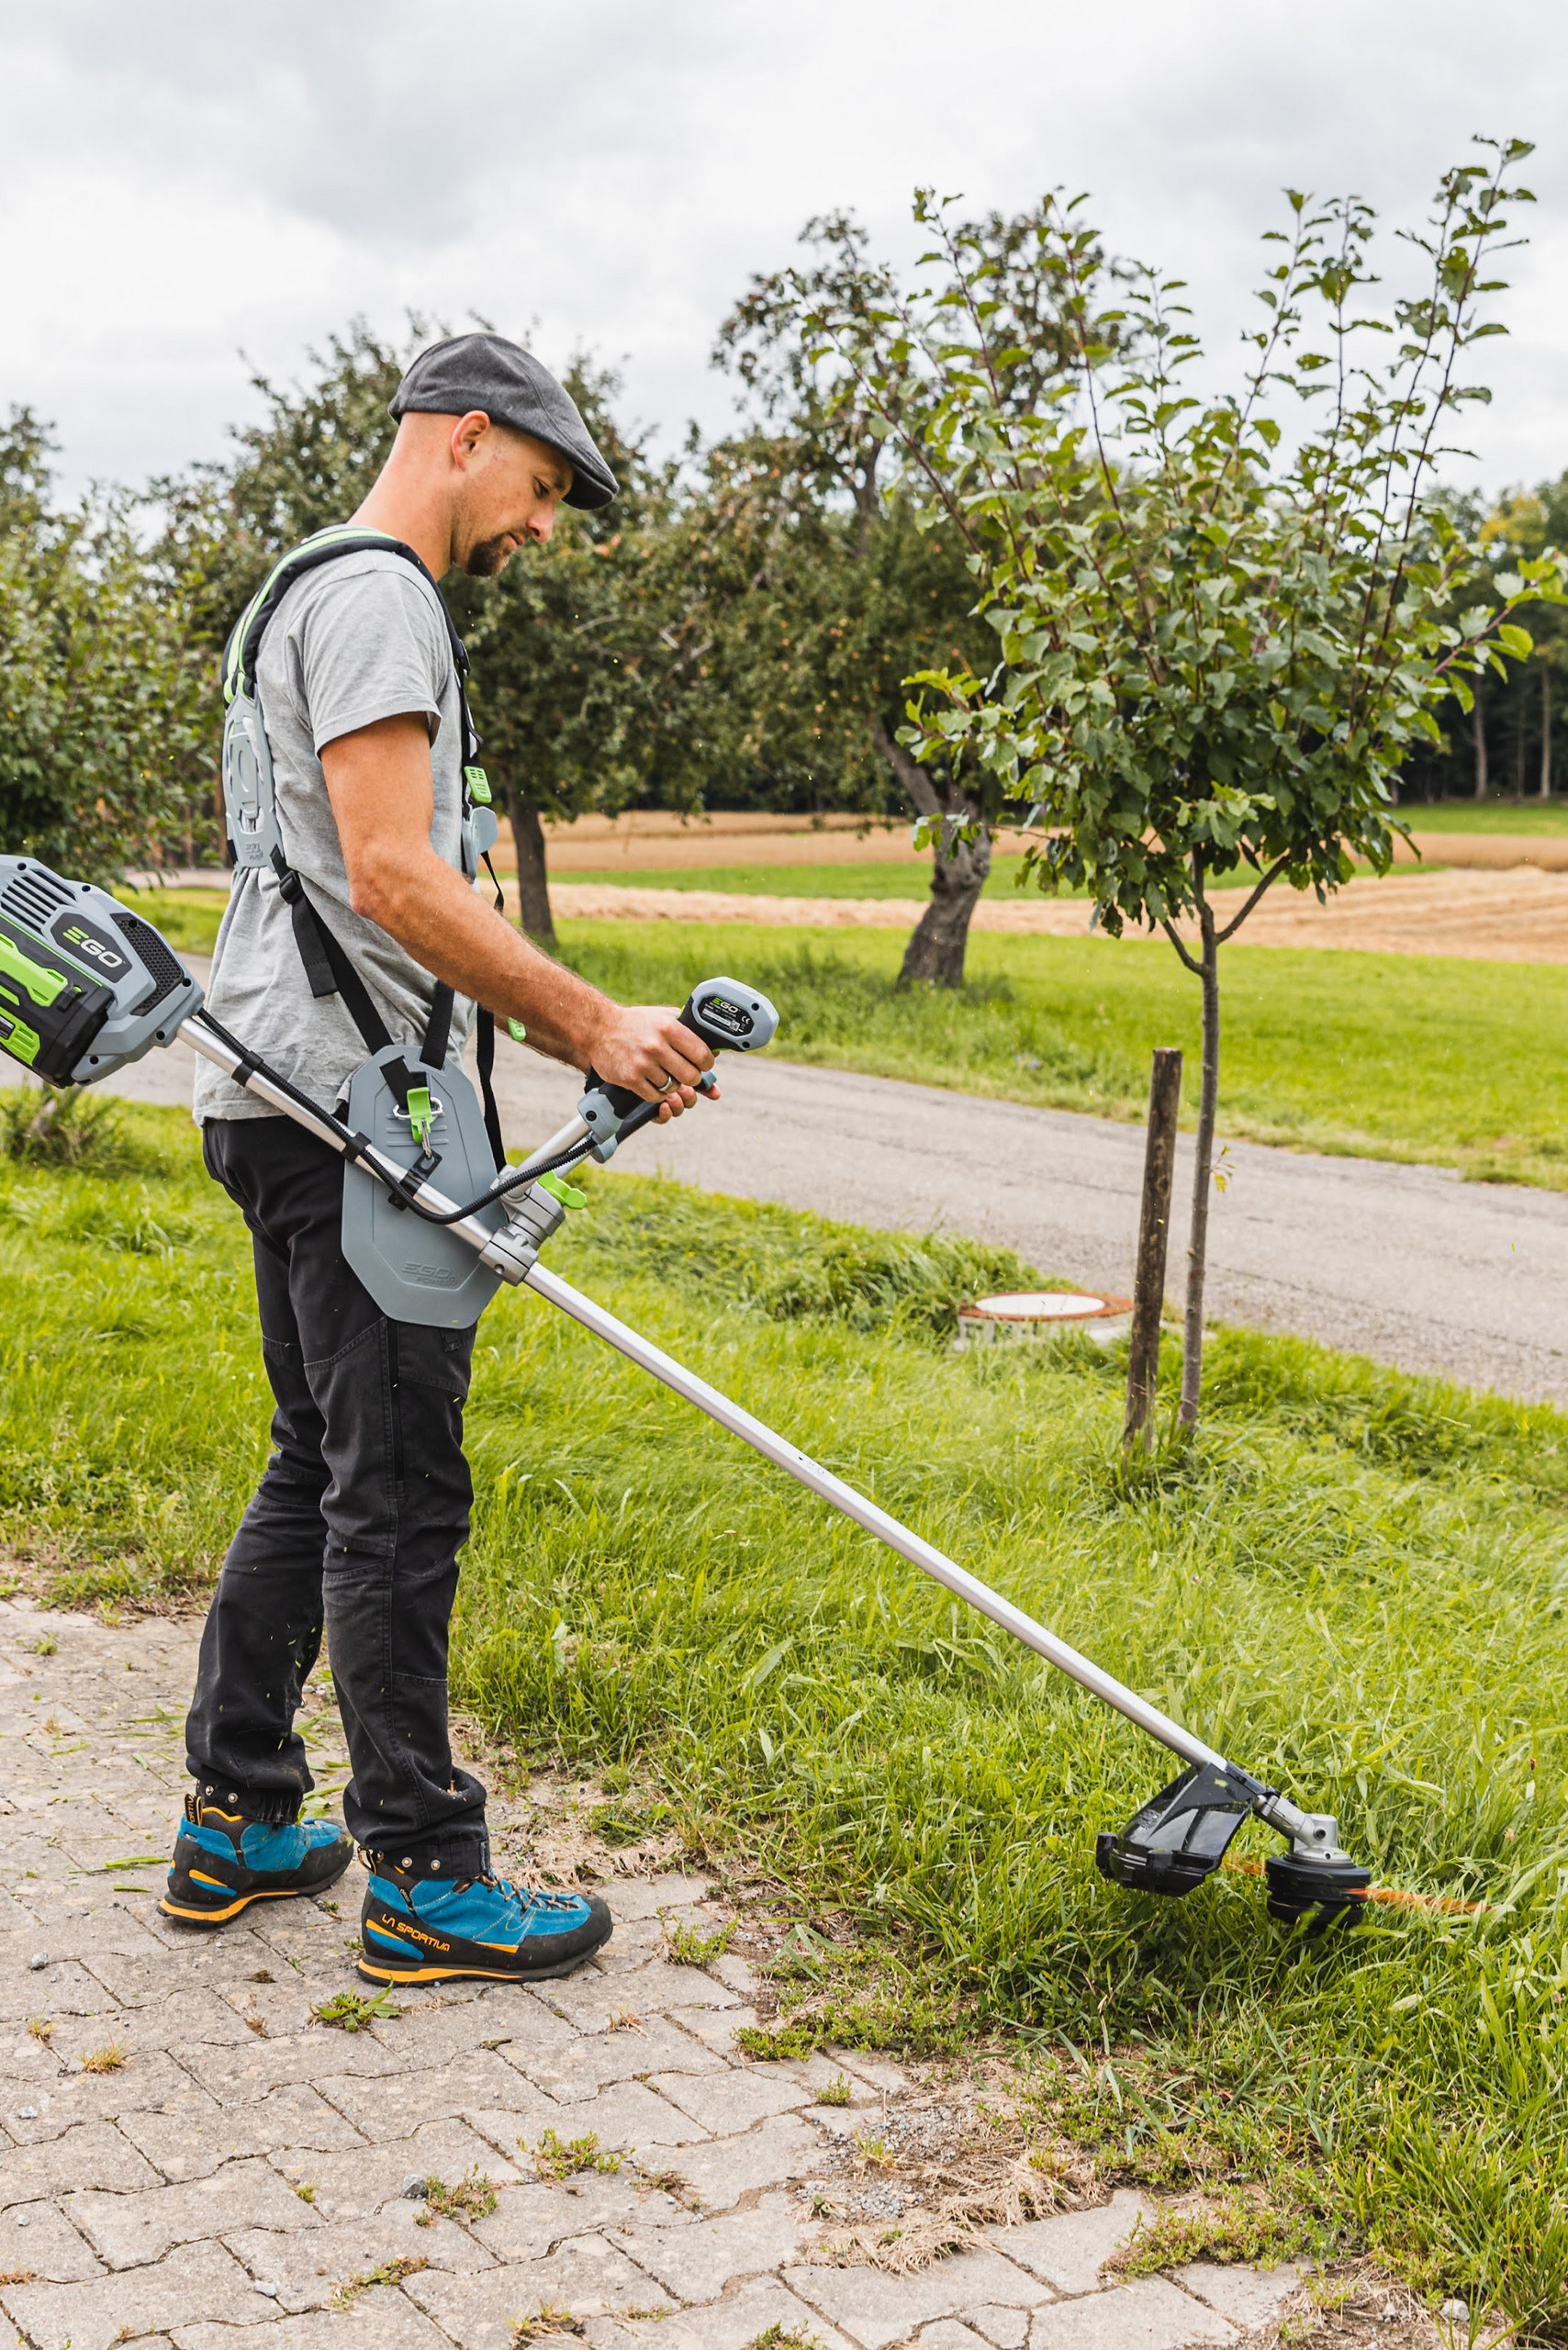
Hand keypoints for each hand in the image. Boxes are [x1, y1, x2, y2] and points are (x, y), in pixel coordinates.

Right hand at [584, 1005, 717, 1119]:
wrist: (598, 1028)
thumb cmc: (635, 1022)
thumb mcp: (663, 1016)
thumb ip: (688, 1028)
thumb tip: (714, 1049)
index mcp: (669, 1028)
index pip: (702, 1055)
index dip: (706, 1063)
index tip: (703, 1064)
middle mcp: (656, 1046)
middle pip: (690, 1076)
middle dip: (692, 1078)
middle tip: (686, 1073)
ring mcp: (642, 1064)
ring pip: (673, 1087)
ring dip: (672, 1084)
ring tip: (665, 1074)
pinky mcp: (630, 1079)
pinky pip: (655, 1095)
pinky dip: (658, 1092)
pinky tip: (654, 1082)